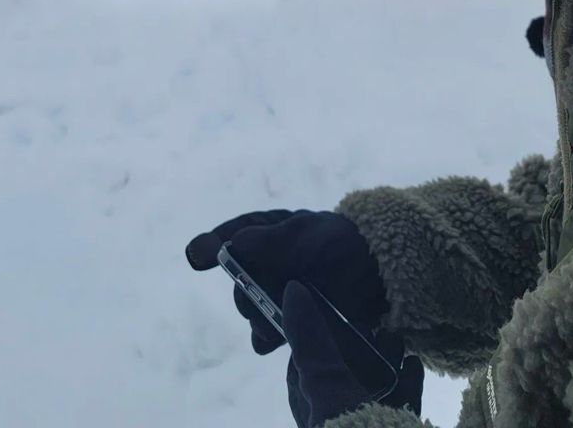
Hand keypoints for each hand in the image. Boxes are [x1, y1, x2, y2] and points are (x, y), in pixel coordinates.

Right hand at [186, 208, 386, 355]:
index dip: (212, 245)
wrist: (376, 272)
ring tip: (273, 315)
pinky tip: (270, 339)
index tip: (196, 256)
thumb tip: (235, 242)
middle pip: (238, 279)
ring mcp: (276, 292)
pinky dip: (265, 336)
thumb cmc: (340, 242)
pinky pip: (265, 333)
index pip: (233, 236)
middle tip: (254, 292)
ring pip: (250, 308)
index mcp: (269, 232)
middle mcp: (267, 263)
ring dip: (257, 313)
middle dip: (244, 288)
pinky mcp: (289, 319)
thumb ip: (271, 240)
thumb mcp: (307, 233)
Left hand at [283, 281, 423, 427]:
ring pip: (374, 382)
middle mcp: (334, 411)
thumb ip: (312, 340)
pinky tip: (414, 364)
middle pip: (346, 367)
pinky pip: (399, 401)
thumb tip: (292, 289)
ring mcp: (364, 419)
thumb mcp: (327, 382)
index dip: (324, 329)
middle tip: (375, 320)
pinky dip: (406, 380)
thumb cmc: (351, 425)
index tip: (339, 305)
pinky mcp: (391, 426)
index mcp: (312, 403)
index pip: (310, 357)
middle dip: (362, 342)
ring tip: (397, 338)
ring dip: (386, 357)